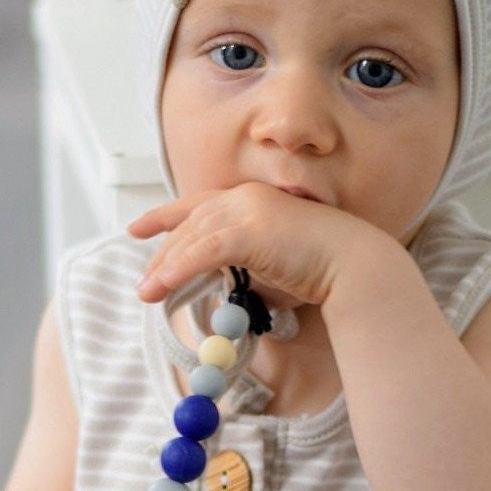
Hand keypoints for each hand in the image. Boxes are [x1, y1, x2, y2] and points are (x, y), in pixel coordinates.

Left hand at [127, 181, 381, 309]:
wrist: (353, 263)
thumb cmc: (320, 268)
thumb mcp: (271, 261)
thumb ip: (241, 265)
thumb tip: (215, 286)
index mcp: (251, 199)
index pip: (197, 204)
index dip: (163, 216)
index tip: (137, 228)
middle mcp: (245, 198)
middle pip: (189, 224)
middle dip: (162, 253)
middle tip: (144, 282)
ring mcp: (247, 211)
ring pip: (192, 238)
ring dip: (165, 267)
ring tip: (147, 292)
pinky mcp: (250, 231)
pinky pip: (203, 251)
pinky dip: (180, 269)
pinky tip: (163, 285)